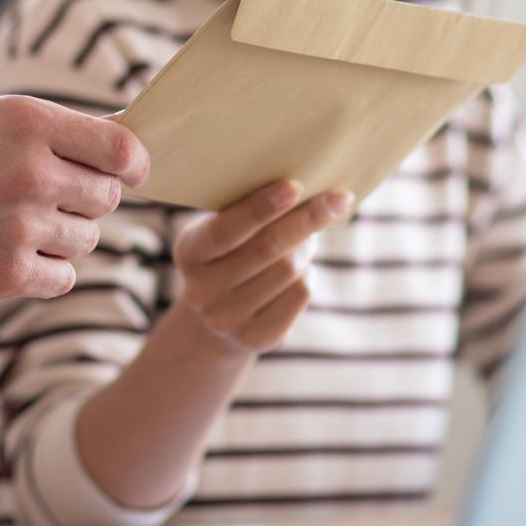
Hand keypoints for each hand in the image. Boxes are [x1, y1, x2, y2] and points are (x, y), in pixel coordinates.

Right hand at [0, 96, 149, 298]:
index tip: (129, 170)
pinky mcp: (7, 274)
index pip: (122, 149)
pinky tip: (13, 250)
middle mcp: (30, 174)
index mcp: (29, 123)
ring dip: (66, 232)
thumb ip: (63, 128)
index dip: (134, 163)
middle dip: (88, 196)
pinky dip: (48, 268)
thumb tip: (132, 134)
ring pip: (88, 237)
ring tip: (19, 220)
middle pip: (109, 196)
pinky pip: (65, 276)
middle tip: (47, 193)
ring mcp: (20, 227)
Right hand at [173, 180, 349, 355]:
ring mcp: (225, 320)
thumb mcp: (223, 231)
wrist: (215, 316)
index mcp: (189, 253)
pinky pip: (300, 294)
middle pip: (268, 249)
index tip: (295, 186)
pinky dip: (308, 275)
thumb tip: (306, 192)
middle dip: (307, 220)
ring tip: (307, 239)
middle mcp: (200, 291)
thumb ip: (249, 213)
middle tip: (336, 199)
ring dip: (307, 247)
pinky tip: (301, 270)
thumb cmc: (229, 255)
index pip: (226, 230)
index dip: (261, 207)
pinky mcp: (254, 339)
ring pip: (289, 271)